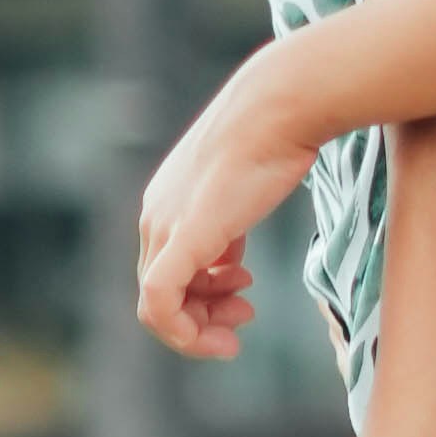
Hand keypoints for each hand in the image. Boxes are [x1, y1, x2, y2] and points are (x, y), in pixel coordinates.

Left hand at [135, 57, 314, 358]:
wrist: (280, 106)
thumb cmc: (272, 140)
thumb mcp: (242, 193)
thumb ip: (226, 227)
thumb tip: (230, 257)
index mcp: (165, 206)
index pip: (163, 273)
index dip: (200, 301)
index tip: (243, 300)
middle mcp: (155, 217)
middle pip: (161, 293)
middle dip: (203, 317)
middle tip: (245, 318)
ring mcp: (165, 226)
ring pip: (159, 305)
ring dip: (200, 326)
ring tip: (244, 316)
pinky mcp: (182, 235)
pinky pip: (159, 301)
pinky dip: (185, 330)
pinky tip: (226, 328)